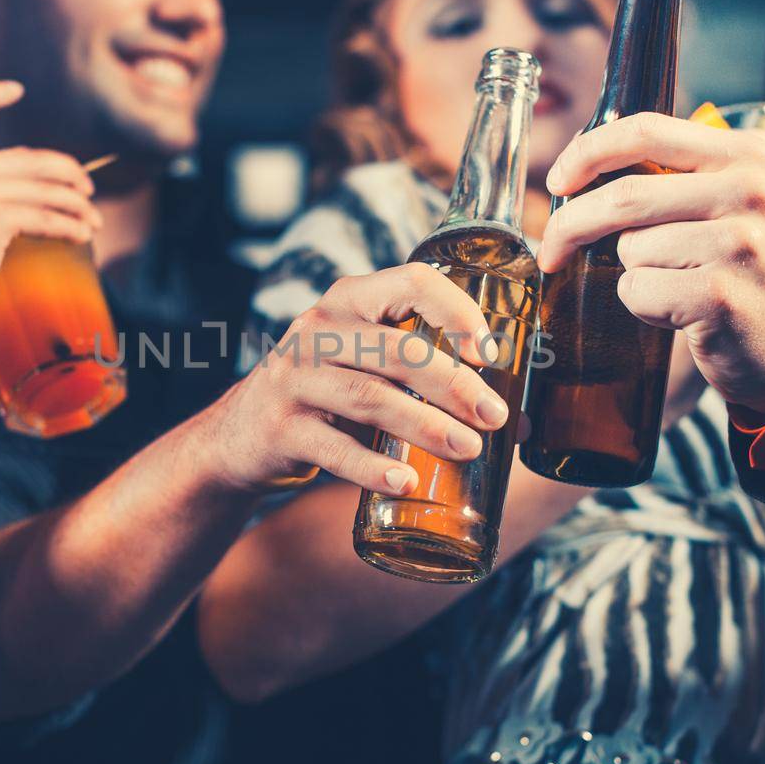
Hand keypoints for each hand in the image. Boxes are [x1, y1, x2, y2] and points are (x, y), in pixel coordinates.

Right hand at [0, 81, 102, 359]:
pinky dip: (70, 225)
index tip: (16, 90)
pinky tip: (83, 234)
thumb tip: (14, 204)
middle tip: (88, 189)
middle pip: (25, 158)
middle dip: (65, 171)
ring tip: (93, 220)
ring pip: (43, 189)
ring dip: (76, 203)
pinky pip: (46, 216)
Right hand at [193, 264, 510, 495]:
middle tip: (495, 416)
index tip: (491, 352)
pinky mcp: (280, 428)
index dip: (457, 312)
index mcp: (349, 300)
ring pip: (370, 398)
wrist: (241, 436)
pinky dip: (373, 467)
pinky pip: (333, 449)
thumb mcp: (368, 368)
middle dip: (453, 384)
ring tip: (469, 449)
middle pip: (397, 350)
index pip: (411, 282)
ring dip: (425, 425)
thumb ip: (429, 380)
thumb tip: (523, 420)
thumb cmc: (329, 395)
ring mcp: (294, 379)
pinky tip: (406, 481)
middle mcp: (317, 329)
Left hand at [540, 112, 764, 415]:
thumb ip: (667, 176)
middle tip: (551, 249)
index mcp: (744, 155)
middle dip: (571, 226)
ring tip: (677, 284)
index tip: (557, 182)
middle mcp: (749, 190)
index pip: (646, 130)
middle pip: (624, 196)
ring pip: (630, 248)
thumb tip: (576, 161)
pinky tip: (681, 311)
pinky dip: (644, 306)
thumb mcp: (722, 204)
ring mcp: (738, 243)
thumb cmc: (740, 268)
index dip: (587, 152)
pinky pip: (638, 290)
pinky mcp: (720, 294)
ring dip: (635, 273)